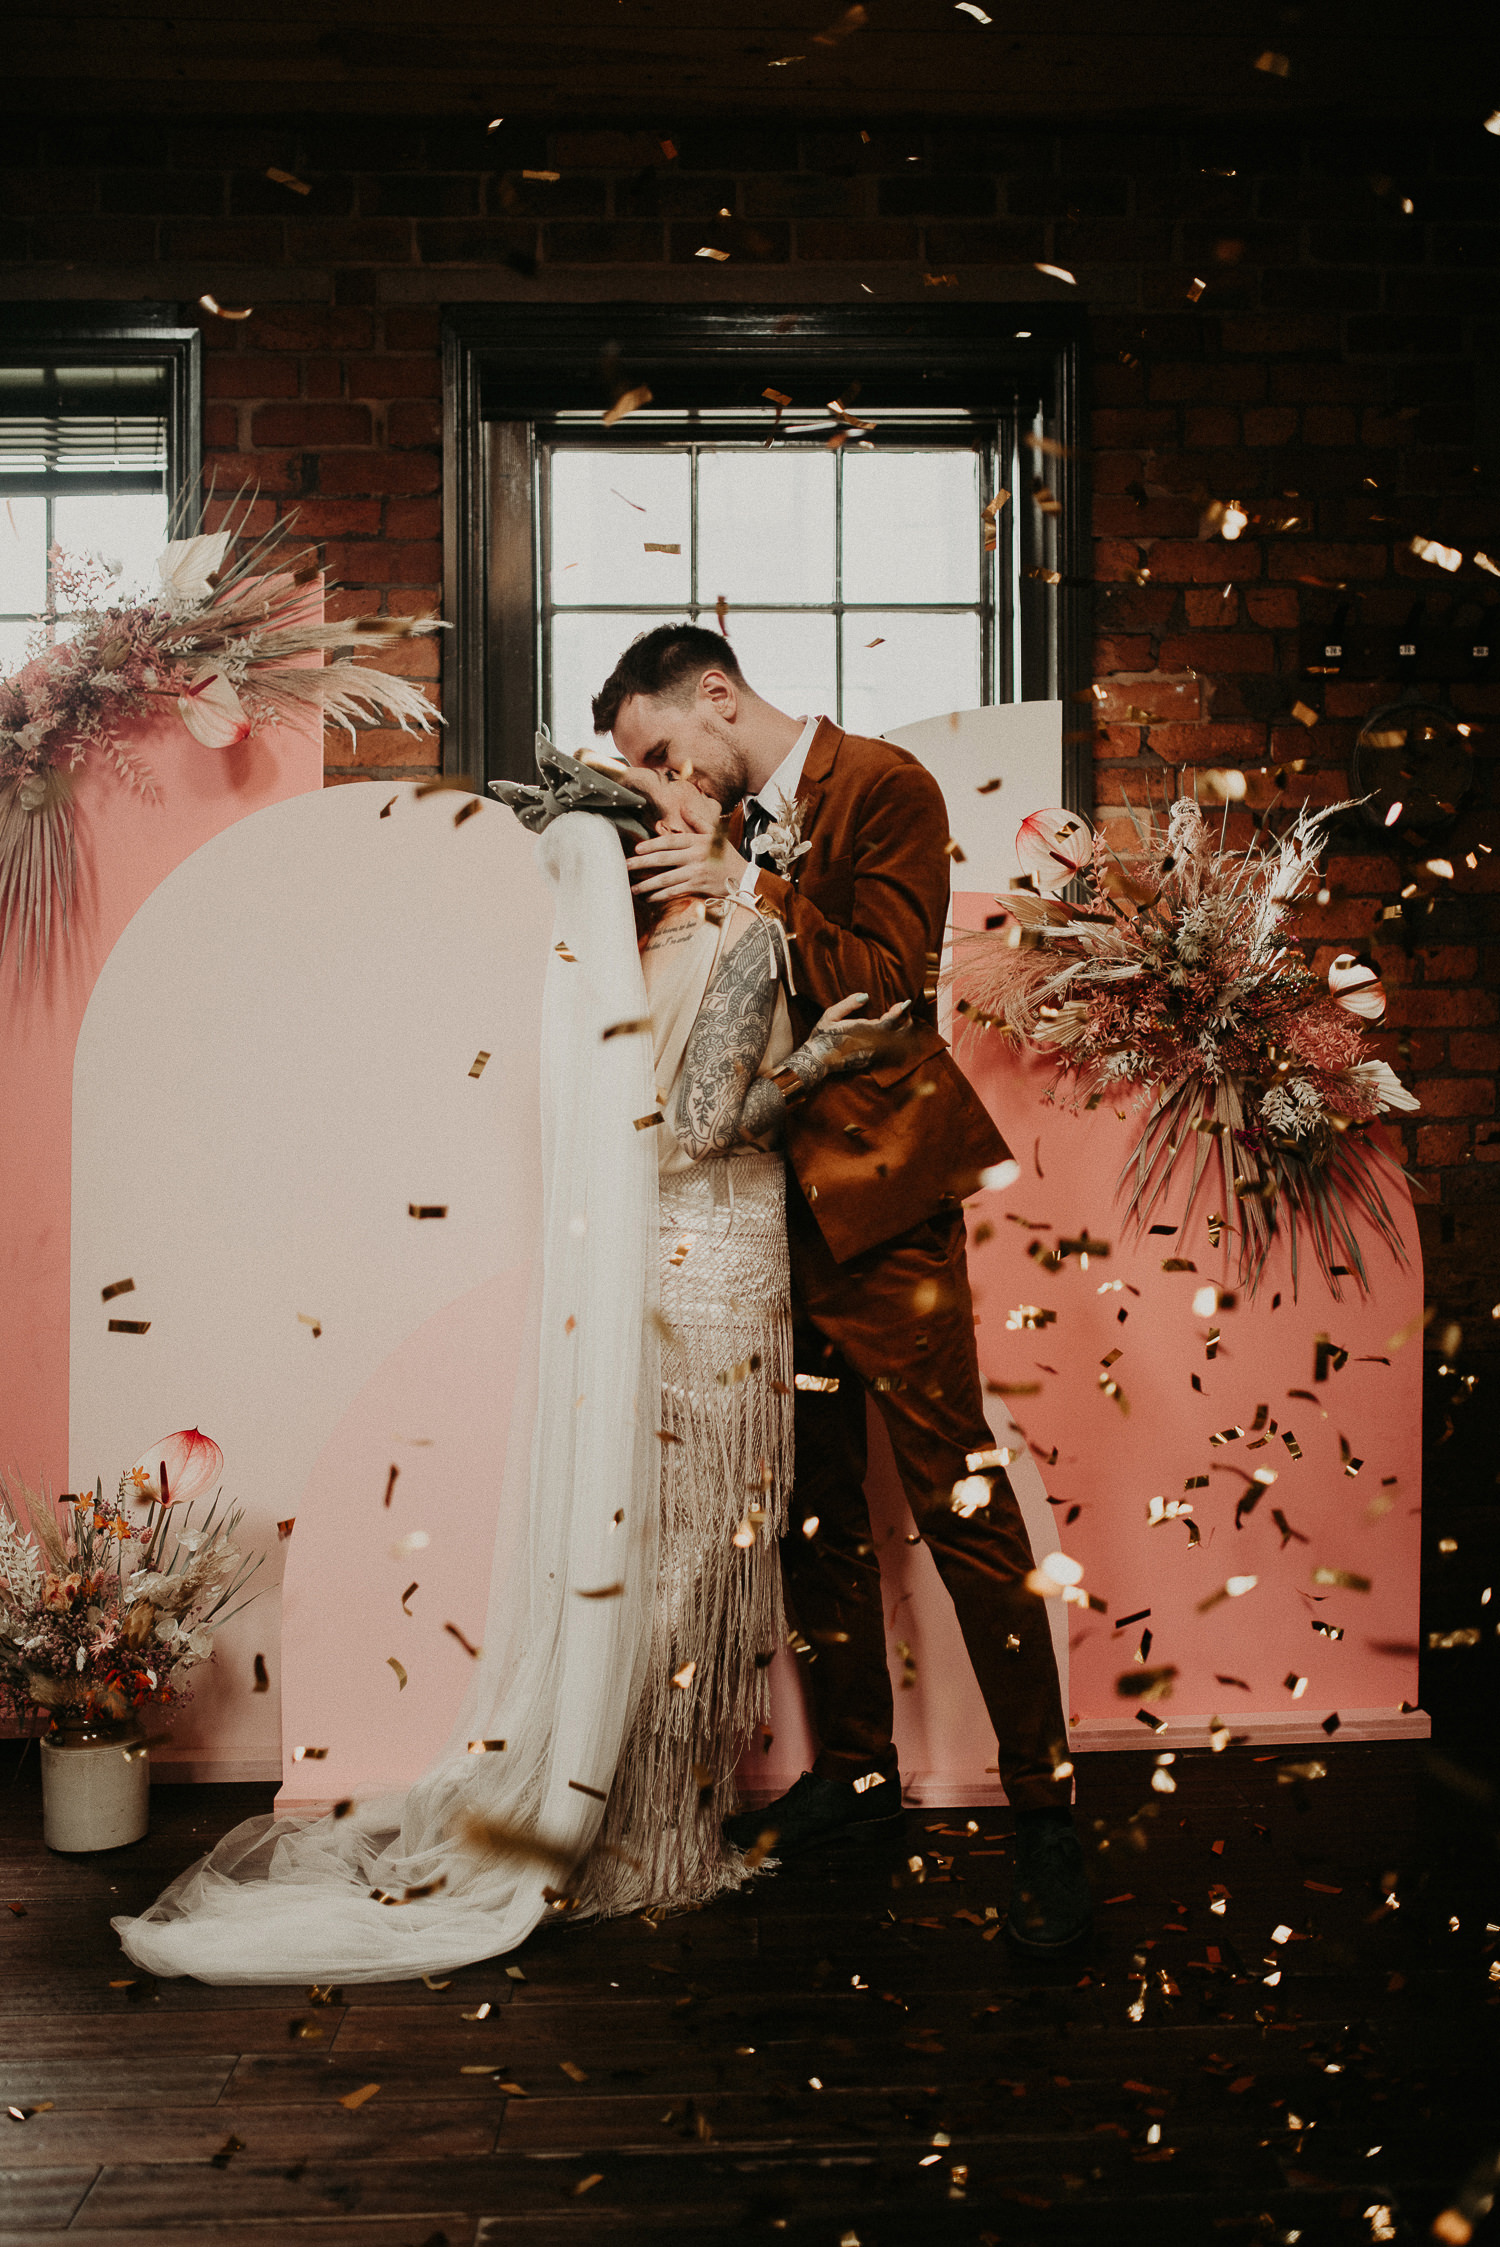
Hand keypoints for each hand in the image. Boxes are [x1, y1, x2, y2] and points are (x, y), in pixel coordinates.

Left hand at [630, 788, 750, 899]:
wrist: (744, 877)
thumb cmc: (727, 856)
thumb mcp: (715, 835)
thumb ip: (698, 822)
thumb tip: (684, 808)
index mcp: (697, 841)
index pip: (670, 841)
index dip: (652, 844)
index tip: (637, 848)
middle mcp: (695, 855)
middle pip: (663, 859)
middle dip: (642, 862)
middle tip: (626, 866)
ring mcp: (696, 872)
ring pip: (667, 878)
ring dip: (648, 883)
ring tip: (634, 887)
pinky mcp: (698, 886)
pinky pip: (675, 891)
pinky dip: (661, 895)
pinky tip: (650, 897)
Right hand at [797, 993, 911, 1081]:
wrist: (817, 1060)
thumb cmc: (822, 1035)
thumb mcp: (830, 1015)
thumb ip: (848, 1004)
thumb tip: (866, 995)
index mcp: (862, 1030)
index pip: (888, 1022)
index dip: (899, 1012)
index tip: (905, 1003)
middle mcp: (869, 1044)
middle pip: (896, 1034)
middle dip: (905, 1022)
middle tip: (906, 1012)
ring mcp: (871, 1054)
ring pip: (894, 1044)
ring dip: (901, 1032)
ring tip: (904, 1021)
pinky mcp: (869, 1062)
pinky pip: (887, 1052)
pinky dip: (894, 1043)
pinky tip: (894, 1035)